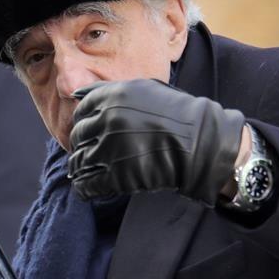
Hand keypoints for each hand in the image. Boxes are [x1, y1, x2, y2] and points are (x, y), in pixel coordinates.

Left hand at [68, 79, 244, 204]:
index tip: (93, 131)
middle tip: (93, 153)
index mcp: (112, 97)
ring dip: (80, 168)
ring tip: (89, 172)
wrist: (203, 143)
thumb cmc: (177, 114)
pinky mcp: (117, 175)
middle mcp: (107, 120)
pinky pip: (87, 184)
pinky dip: (85, 189)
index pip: (81, 112)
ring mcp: (110, 148)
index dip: (85, 123)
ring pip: (78, 161)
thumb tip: (76, 94)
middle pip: (78, 136)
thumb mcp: (145, 89)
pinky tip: (90, 189)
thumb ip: (110, 90)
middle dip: (83, 145)